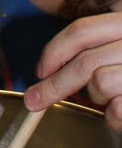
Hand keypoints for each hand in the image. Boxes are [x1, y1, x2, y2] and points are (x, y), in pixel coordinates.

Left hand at [25, 12, 121, 129]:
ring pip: (99, 83)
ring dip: (97, 97)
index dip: (54, 51)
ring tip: (112, 98)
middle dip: (54, 85)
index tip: (40, 70)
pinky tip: (121, 110)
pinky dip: (114, 117)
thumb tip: (49, 71)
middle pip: (84, 61)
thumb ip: (93, 52)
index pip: (82, 30)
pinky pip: (116, 110)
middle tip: (34, 101)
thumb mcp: (117, 50)